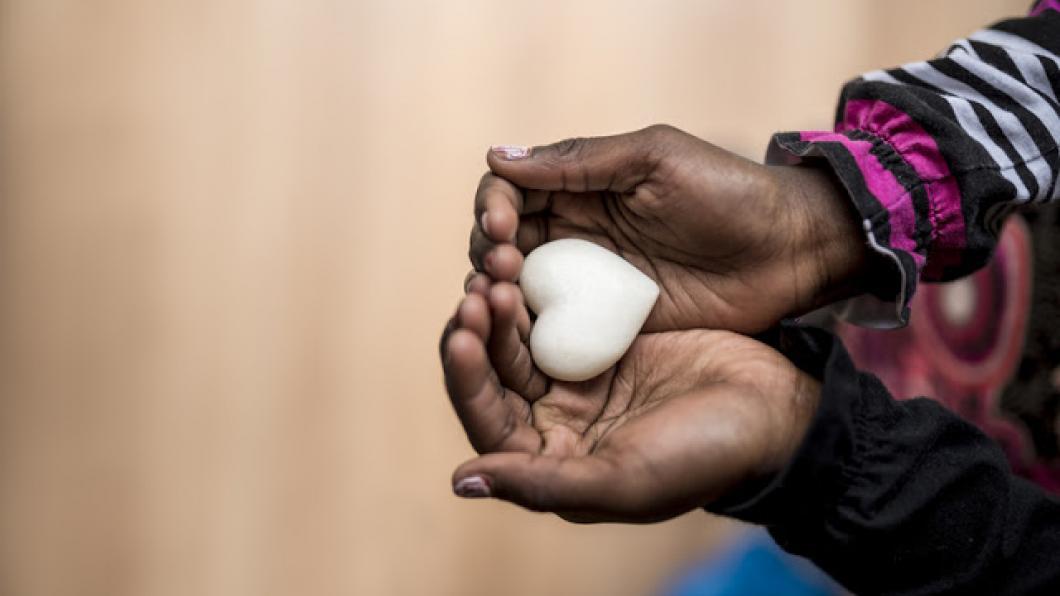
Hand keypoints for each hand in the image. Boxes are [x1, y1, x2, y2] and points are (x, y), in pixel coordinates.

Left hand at [440, 278, 819, 522]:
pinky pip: (554, 312)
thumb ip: (543, 484)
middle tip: (477, 289)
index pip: (487, 422)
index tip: (461, 335)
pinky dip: (537, 290)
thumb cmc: (705, 454)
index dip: (466, 381)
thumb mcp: (626, 479)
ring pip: (518, 339)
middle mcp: (556, 422)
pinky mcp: (601, 341)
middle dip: (476, 334)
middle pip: (494, 375)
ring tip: (498, 271)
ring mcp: (578, 378)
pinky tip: (528, 264)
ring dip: (502, 307)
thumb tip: (463, 479)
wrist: (775, 407)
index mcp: (552, 461)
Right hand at [471, 125, 869, 333]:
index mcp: (581, 185)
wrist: (788, 253)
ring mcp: (589, 280)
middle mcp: (576, 231)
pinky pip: (554, 327)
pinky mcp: (608, 323)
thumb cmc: (728, 193)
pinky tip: (519, 334)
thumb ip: (578, 161)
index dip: (493, 204)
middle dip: (489, 249)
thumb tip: (497, 155)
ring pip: (518, 286)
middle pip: (504, 240)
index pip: (510, 190)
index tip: (502, 225)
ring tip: (501, 299)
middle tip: (504, 266)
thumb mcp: (654, 160)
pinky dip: (528, 330)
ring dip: (498, 291)